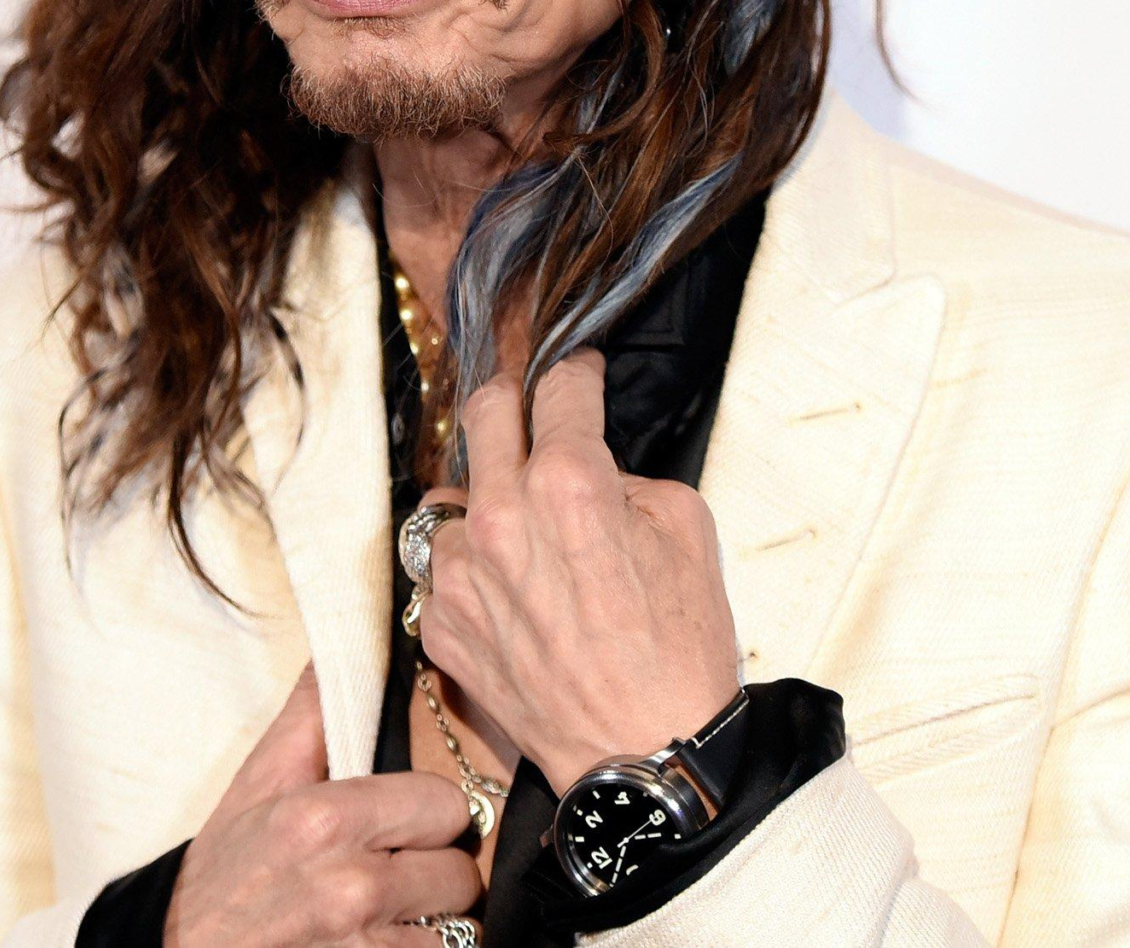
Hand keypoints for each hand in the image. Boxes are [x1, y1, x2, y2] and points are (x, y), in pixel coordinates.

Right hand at [163, 663, 483, 947]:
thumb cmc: (222, 877)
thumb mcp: (256, 786)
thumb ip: (311, 714)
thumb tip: (350, 637)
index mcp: (325, 819)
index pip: (446, 805)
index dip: (429, 816)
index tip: (403, 827)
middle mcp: (351, 887)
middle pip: (460, 873)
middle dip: (433, 876)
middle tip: (393, 877)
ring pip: (460, 931)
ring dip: (432, 927)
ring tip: (390, 920)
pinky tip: (381, 945)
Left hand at [416, 349, 743, 793]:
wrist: (645, 756)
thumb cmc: (678, 651)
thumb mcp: (688, 530)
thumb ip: (630, 477)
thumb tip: (594, 467)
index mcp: (569, 483)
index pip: (558, 389)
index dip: (575, 373)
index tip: (578, 373)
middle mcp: (502, 517)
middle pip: (483, 413)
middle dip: (513, 403)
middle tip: (533, 414)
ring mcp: (461, 572)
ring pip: (455, 497)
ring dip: (489, 501)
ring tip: (528, 537)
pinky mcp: (441, 622)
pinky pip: (444, 567)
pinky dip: (475, 569)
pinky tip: (516, 594)